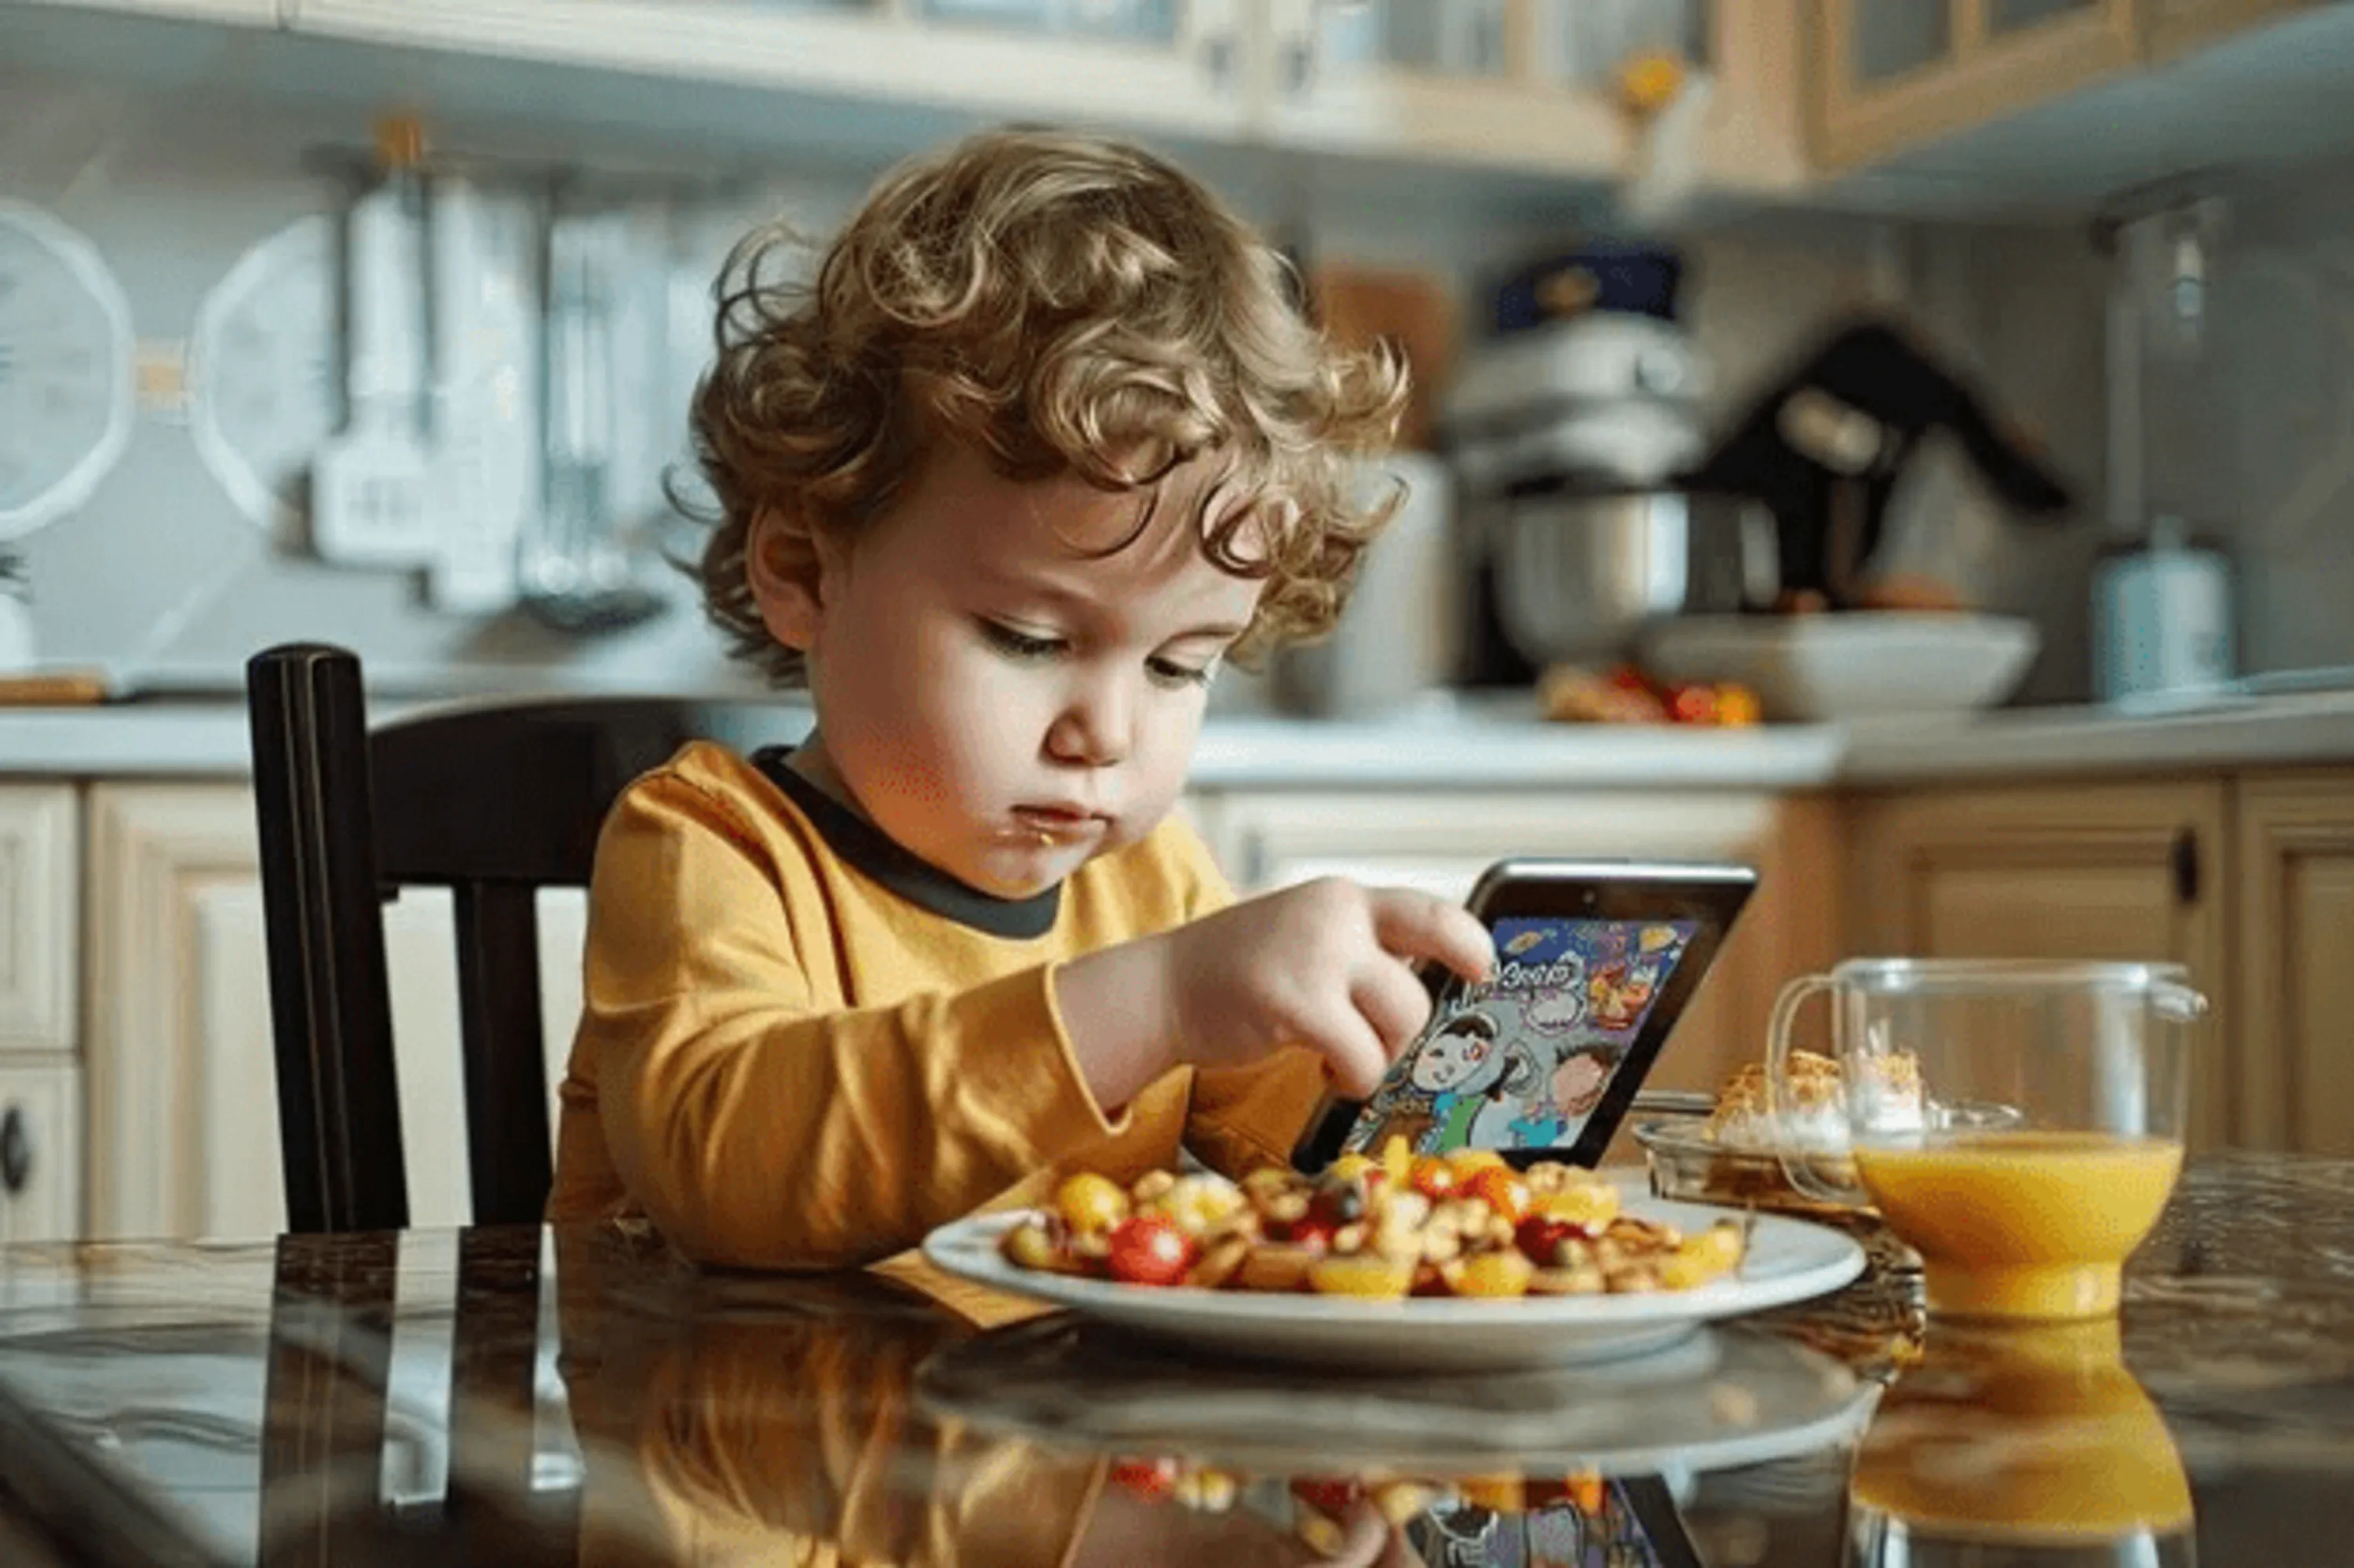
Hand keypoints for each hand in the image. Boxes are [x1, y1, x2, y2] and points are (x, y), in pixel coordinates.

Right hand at [1160, 878, 1493, 1097]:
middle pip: (1419, 993)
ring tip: (1333, 1052)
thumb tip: (1434, 984)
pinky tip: (1317, 1066)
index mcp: (1344, 899)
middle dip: (1399, 1035)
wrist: (1162, 987)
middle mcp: (1336, 918)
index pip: (1430, 912)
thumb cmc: (1241, 973)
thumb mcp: (1307, 935)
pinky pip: (1363, 1061)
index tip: (1482, 969)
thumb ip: (1362, 949)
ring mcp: (1316, 956)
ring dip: (1374, 1058)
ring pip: (1399, 1028)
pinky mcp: (1296, 1002)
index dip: (1468, 944)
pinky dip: (1349, 1078)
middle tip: (1362, 1040)